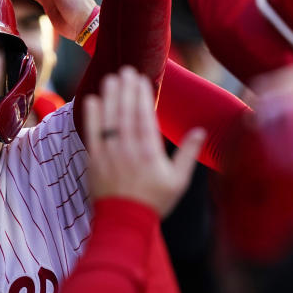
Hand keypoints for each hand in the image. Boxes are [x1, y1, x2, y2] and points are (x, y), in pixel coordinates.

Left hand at [83, 66, 205, 217]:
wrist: (125, 222)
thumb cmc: (154, 202)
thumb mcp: (178, 181)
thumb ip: (188, 154)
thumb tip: (200, 132)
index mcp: (149, 152)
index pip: (144, 117)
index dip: (142, 96)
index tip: (141, 78)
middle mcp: (128, 149)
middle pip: (126, 113)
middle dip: (125, 89)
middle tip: (125, 69)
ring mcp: (109, 154)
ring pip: (109, 119)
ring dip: (110, 97)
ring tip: (111, 78)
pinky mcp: (94, 161)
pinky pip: (92, 134)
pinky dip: (91, 116)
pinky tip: (92, 100)